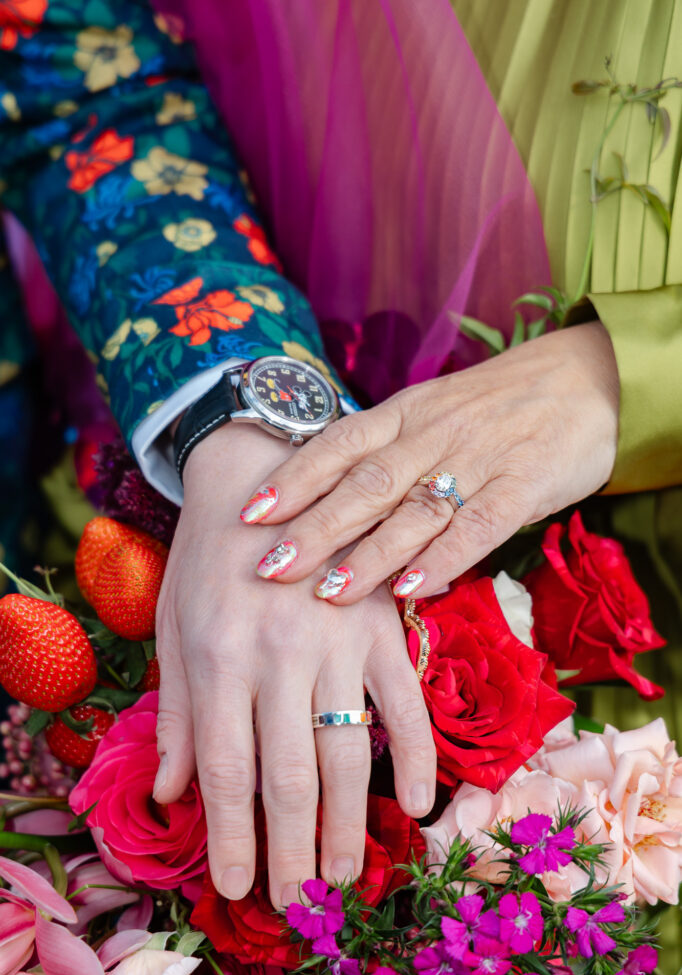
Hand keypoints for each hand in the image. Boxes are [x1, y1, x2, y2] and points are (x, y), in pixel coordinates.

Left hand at [152, 424, 434, 906]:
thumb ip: (179, 711)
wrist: (263, 468)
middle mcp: (278, 654)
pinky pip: (408, 702)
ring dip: (350, 824)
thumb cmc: (207, 555)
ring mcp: (337, 639)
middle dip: (291, 850)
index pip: (228, 772)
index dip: (231, 839)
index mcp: (218, 655)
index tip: (235, 888)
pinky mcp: (383, 625)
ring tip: (345, 876)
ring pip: (349, 751)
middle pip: (289, 777)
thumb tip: (174, 794)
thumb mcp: (175, 626)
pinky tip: (419, 802)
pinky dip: (419, 755)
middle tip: (297, 901)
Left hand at [239, 324, 619, 601]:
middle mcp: (433, 433)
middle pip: (365, 483)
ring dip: (368, 553)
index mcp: (406, 413)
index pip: (338, 444)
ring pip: (414, 508)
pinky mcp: (524, 482)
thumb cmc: (496, 407)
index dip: (293, 479)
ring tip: (328, 592)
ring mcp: (479, 457)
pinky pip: (479, 523)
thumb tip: (330, 507)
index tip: (250, 514)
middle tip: (270, 568)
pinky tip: (411, 587)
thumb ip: (389, 454)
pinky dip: (444, 556)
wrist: (585, 377)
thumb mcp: (434, 413)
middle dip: (313, 527)